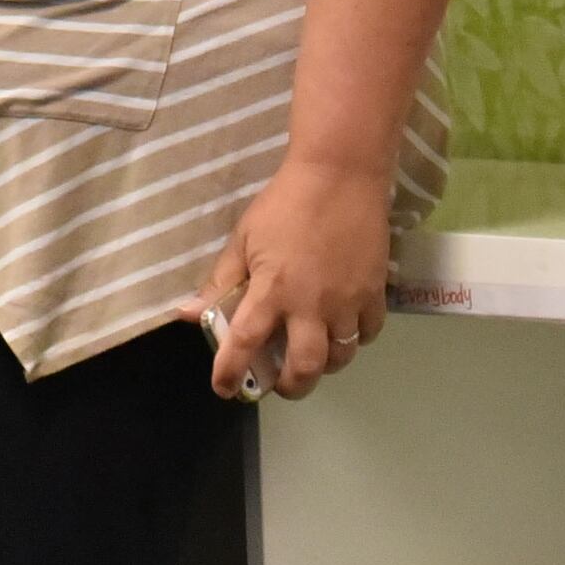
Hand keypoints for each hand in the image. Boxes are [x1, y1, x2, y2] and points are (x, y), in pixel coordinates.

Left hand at [191, 159, 393, 401]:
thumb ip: (220, 281)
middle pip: (305, 368)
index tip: (225, 390)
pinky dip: (354, 339)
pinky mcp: (375, 292)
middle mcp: (311, 305)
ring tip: (310, 355)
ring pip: (340, 357)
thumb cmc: (284, 204)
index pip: (245, 343)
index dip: (231, 372)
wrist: (339, 175)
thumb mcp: (243, 238)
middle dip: (290, 386)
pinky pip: (367, 333)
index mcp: (272, 290)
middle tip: (279, 382)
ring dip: (323, 366)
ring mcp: (347, 301)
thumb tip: (188, 314)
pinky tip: (341, 329)